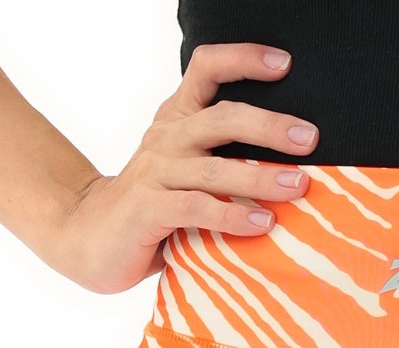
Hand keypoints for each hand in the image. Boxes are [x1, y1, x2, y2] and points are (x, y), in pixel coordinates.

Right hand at [43, 44, 317, 293]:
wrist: (89, 238)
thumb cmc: (151, 209)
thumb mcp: (185, 173)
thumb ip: (221, 162)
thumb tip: (291, 168)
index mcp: (177, 119)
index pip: (206, 68)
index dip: (243, 59)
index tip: (284, 64)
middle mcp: (167, 138)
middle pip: (223, 117)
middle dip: (270, 126)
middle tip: (309, 139)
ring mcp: (156, 172)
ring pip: (216, 168)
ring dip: (262, 177)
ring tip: (299, 186)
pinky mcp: (148, 208)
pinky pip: (197, 208)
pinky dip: (234, 217)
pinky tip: (263, 224)